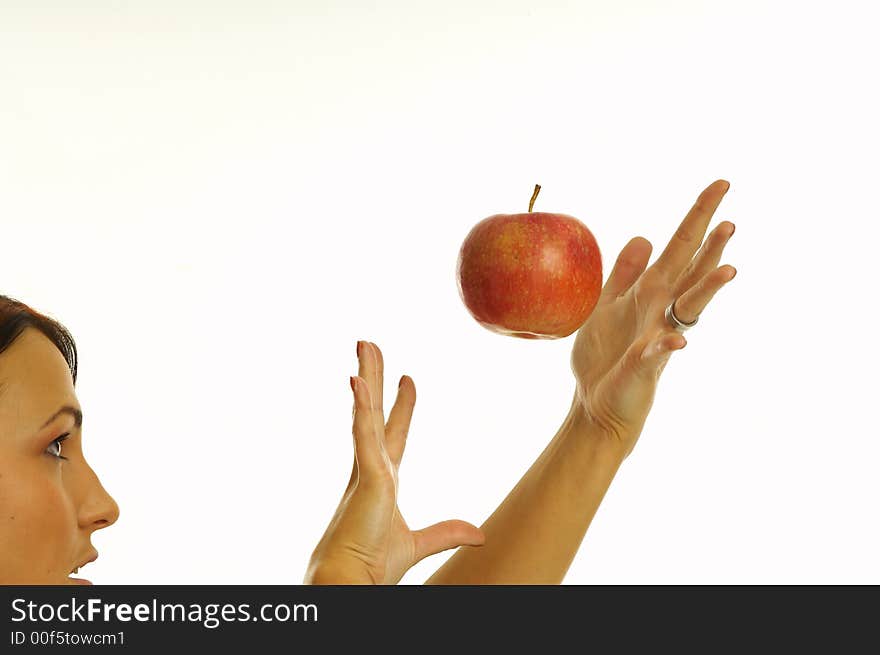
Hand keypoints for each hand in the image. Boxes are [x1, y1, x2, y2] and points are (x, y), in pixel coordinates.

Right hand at [305, 341, 484, 583]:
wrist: (351, 581)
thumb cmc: (371, 566)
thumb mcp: (416, 544)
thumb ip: (445, 533)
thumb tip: (479, 533)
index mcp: (381, 479)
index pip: (392, 432)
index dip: (399, 406)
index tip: (407, 378)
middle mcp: (371, 467)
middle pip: (372, 411)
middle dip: (373, 376)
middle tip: (370, 345)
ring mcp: (366, 468)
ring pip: (365, 411)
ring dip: (366, 376)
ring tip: (365, 344)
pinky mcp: (367, 475)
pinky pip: (362, 433)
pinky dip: (360, 406)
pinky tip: (357, 380)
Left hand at [570, 180, 736, 457]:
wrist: (595, 404)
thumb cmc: (603, 357)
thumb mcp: (606, 305)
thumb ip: (624, 273)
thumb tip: (643, 237)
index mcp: (651, 293)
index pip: (680, 249)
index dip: (698, 218)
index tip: (720, 184)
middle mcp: (661, 311)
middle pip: (691, 272)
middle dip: (710, 245)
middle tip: (731, 218)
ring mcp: (658, 337)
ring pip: (688, 309)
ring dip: (707, 290)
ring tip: (729, 269)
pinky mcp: (644, 365)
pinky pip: (657, 353)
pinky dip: (666, 346)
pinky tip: (677, 342)